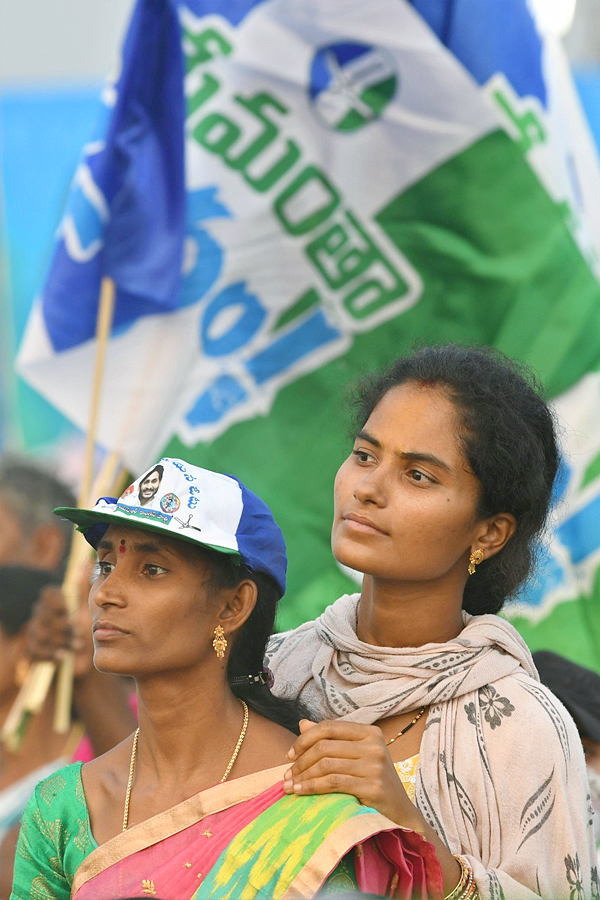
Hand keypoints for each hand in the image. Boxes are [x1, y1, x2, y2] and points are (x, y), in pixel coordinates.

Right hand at [26, 581, 93, 680]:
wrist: (82, 651)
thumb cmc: (84, 623)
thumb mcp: (87, 604)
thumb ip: (85, 585)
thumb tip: (89, 561)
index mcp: (51, 599)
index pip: (47, 595)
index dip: (58, 604)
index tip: (69, 611)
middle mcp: (40, 613)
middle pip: (44, 617)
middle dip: (63, 626)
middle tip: (79, 632)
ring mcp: (34, 631)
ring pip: (39, 634)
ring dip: (59, 641)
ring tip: (77, 645)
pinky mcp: (33, 649)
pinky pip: (35, 651)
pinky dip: (49, 655)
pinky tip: (63, 656)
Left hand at [283, 719, 417, 826]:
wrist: (400, 813)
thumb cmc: (373, 782)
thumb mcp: (355, 756)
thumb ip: (331, 740)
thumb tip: (302, 723)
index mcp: (370, 732)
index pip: (329, 727)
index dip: (305, 739)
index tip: (289, 754)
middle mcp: (375, 745)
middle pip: (325, 746)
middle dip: (300, 761)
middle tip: (287, 774)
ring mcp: (375, 766)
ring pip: (326, 764)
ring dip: (302, 775)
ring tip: (289, 785)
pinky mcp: (373, 786)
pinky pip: (333, 782)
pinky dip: (312, 787)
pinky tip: (300, 792)